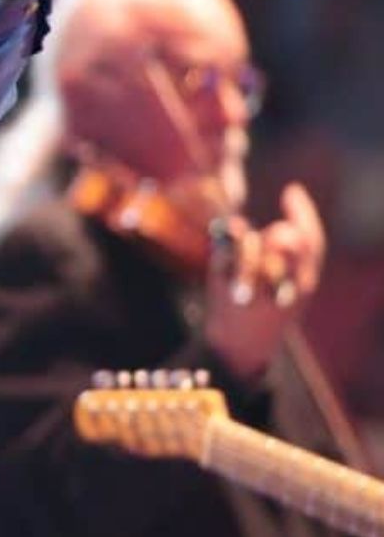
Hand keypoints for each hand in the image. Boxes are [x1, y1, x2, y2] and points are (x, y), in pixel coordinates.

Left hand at [203, 184, 324, 377]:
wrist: (239, 347)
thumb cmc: (265, 311)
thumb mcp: (284, 286)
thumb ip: (283, 257)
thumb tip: (268, 226)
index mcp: (303, 286)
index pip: (312, 242)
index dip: (303, 213)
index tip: (291, 189)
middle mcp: (284, 290)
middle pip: (285, 242)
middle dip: (277, 233)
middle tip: (270, 234)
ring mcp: (256, 291)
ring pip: (254, 247)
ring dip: (248, 241)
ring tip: (243, 243)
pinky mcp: (225, 292)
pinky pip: (227, 255)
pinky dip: (226, 244)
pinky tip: (227, 236)